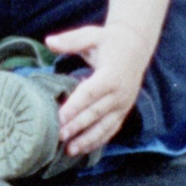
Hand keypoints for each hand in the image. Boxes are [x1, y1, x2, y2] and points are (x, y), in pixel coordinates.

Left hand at [42, 22, 157, 160]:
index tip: (58, 118)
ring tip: (69, 150)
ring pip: (105, 126)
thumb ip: (70, 40)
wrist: (136, 45)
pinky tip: (83, 149)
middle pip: (96, 113)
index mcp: (111, 75)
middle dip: (77, 126)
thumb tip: (49, 41)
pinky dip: (98, 140)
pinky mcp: (124, 110)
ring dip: (88, 139)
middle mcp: (119, 93)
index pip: (90, 94)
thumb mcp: (91, 35)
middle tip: (59, 136)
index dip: (74, 107)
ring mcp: (124, 104)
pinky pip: (112, 128)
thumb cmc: (109, 40)